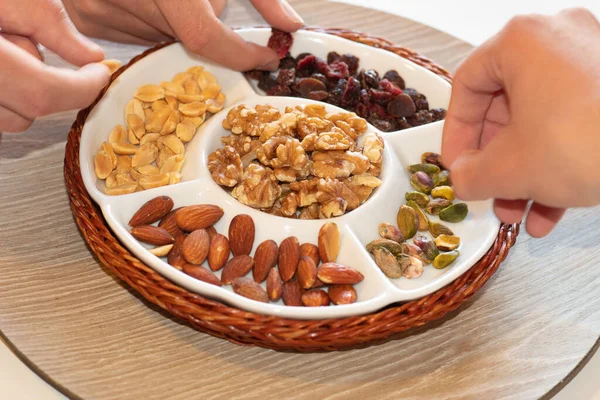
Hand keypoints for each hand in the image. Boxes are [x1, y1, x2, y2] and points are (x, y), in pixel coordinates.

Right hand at [0, 0, 109, 132]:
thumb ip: (51, 26)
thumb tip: (91, 57)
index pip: (43, 93)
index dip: (82, 88)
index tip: (99, 75)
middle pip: (24, 113)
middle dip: (44, 85)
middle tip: (24, 40)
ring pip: (5, 118)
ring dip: (17, 90)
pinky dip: (1, 91)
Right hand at [62, 0, 303, 70]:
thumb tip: (291, 26)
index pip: (205, 37)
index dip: (240, 54)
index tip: (267, 57)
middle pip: (185, 38)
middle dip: (203, 22)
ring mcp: (99, 9)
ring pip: (161, 39)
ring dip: (175, 23)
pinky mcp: (87, 16)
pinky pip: (134, 35)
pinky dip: (148, 22)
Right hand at [441, 8, 599, 236]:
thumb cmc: (588, 142)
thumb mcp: (510, 168)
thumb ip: (470, 175)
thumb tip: (461, 179)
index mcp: (521, 42)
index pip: (466, 88)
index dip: (455, 135)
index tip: (456, 165)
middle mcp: (558, 39)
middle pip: (506, 107)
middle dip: (496, 162)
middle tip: (489, 191)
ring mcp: (593, 59)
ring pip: (540, 120)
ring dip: (525, 171)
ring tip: (519, 211)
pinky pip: (572, 123)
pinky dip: (557, 163)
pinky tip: (550, 210)